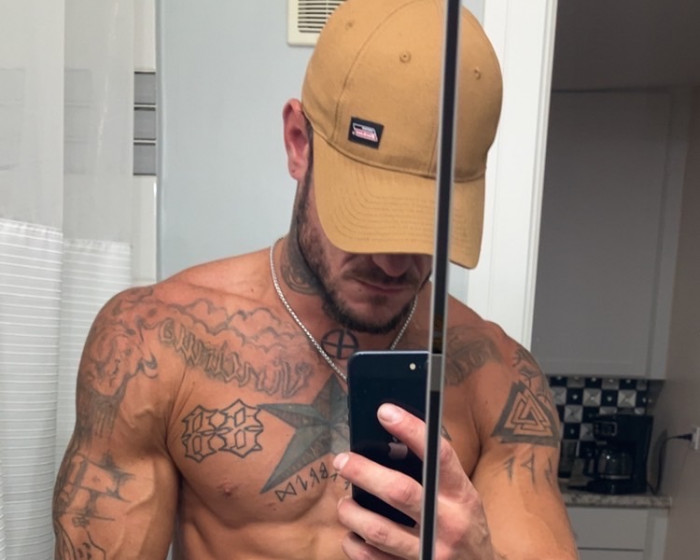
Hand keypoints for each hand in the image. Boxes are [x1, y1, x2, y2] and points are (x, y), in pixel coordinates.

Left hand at [333, 403, 497, 559]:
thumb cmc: (466, 527)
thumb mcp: (463, 498)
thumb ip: (437, 475)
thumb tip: (393, 440)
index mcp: (462, 497)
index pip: (438, 456)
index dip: (412, 430)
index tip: (385, 412)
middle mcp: (447, 524)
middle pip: (400, 492)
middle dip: (365, 472)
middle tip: (342, 460)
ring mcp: (430, 553)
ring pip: (379, 530)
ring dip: (353, 512)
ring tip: (344, 503)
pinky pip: (372, 559)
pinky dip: (355, 544)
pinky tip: (352, 534)